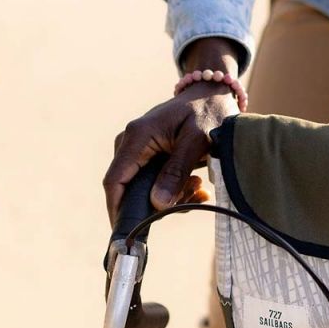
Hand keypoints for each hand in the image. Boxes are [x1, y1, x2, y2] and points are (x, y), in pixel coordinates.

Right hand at [102, 38, 246, 224]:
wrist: (213, 95)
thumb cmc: (208, 113)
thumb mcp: (198, 141)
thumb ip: (177, 172)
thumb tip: (157, 204)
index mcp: (137, 137)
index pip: (115, 180)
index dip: (118, 210)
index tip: (129, 232)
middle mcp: (131, 143)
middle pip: (130, 189)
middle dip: (156, 205)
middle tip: (189, 200)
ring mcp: (139, 149)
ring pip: (145, 189)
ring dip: (172, 197)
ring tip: (198, 187)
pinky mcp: (149, 156)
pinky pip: (155, 183)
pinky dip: (175, 191)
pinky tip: (197, 188)